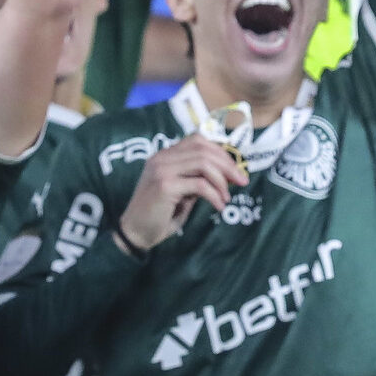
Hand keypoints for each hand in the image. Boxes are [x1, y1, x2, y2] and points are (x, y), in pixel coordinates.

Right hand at [116, 136, 248, 250]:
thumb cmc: (159, 215)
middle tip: (242, 181)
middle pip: (204, 149)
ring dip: (222, 180)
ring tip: (227, 197)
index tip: (235, 169)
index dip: (220, 152)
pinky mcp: (164, 185)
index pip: (198, 141)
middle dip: (228, 165)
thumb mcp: (182, 191)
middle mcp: (161, 158)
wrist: (134, 234)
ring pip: (203, 163)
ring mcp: (161, 170)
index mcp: (164, 156)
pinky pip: (200, 185)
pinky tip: (219, 206)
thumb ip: (197, 178)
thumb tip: (226, 173)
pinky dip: (214, 195)